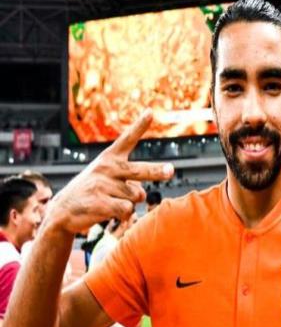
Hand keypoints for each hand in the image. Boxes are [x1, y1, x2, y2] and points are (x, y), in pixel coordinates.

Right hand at [47, 109, 173, 233]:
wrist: (63, 210)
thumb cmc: (92, 191)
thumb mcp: (105, 176)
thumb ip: (128, 179)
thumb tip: (143, 194)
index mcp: (109, 158)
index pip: (127, 139)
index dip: (139, 126)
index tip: (150, 111)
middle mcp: (106, 168)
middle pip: (139, 170)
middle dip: (156, 171)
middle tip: (171, 170)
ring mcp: (102, 185)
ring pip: (137, 196)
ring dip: (131, 202)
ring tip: (112, 201)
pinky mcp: (99, 203)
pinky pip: (127, 210)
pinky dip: (125, 215)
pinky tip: (110, 213)